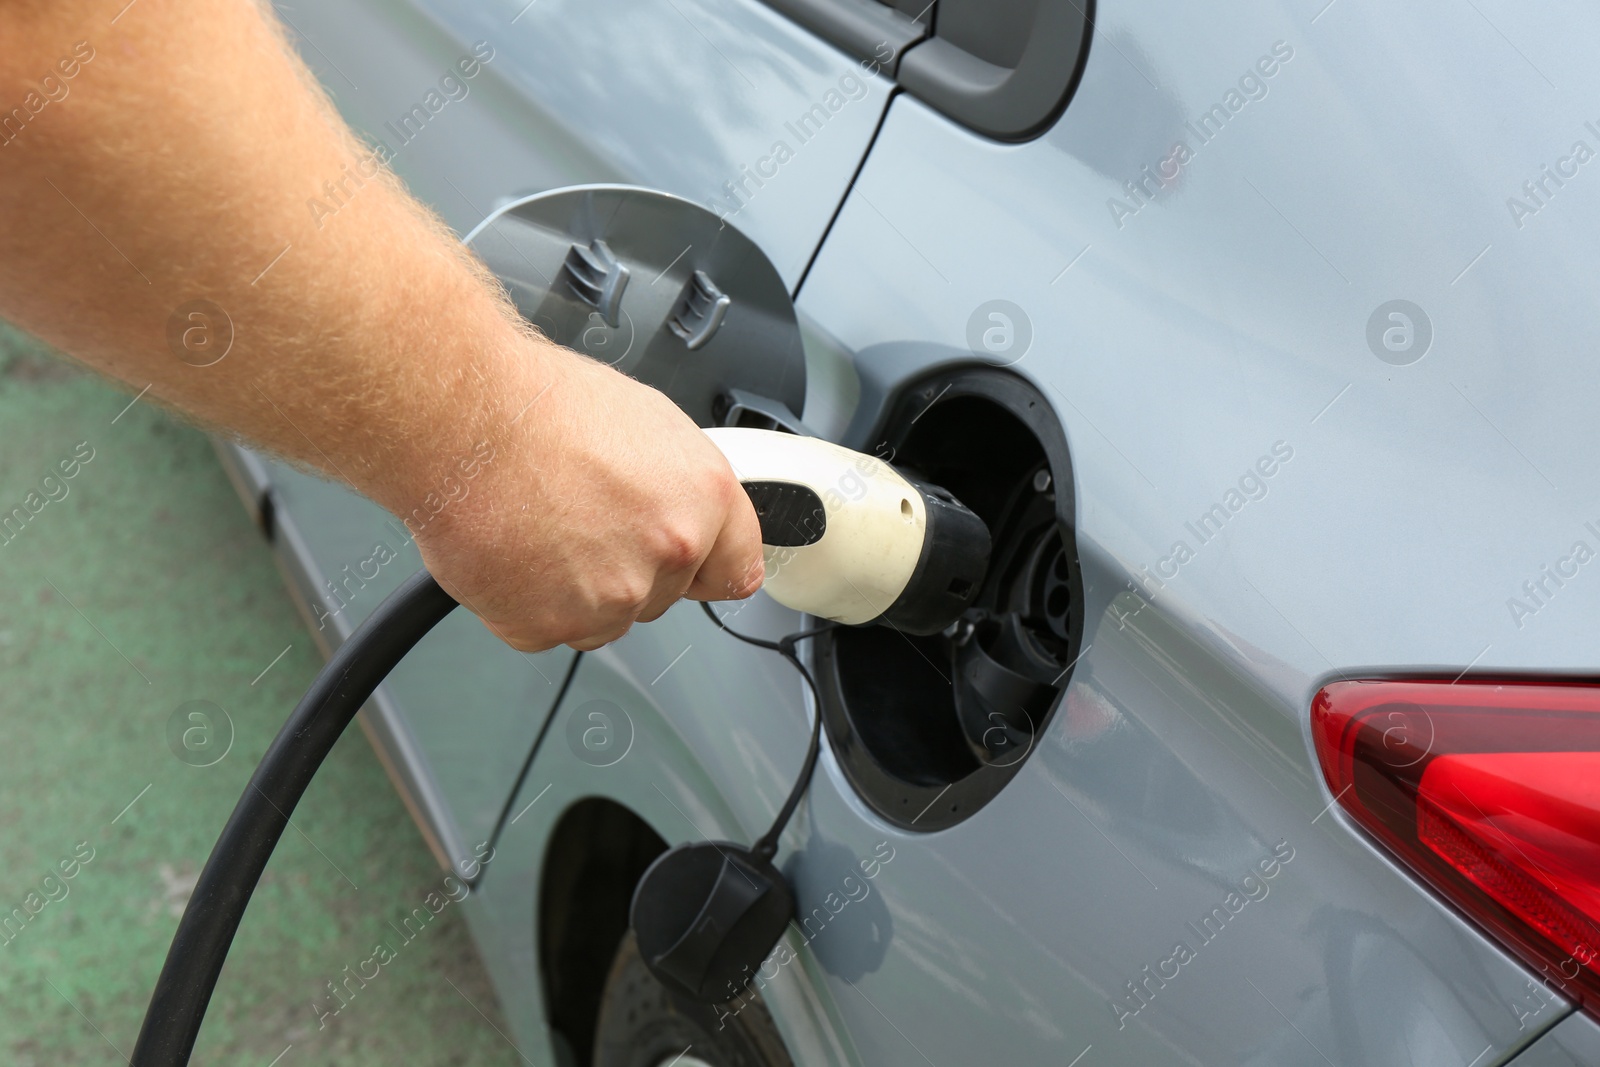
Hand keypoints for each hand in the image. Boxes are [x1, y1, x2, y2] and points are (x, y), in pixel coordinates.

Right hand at [410, 343, 764, 652]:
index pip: (736, 569)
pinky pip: (546, 629)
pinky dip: (526, 602)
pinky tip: (514, 550)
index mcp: (703, 499)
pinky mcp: (548, 625)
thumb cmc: (538, 405)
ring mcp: (611, 598)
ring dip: (577, 589)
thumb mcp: (645, 422)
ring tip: (540, 526)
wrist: (461, 418)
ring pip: (605, 618)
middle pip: (664, 594)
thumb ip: (680, 486)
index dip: (706, 564)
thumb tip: (682, 507)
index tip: (690, 564)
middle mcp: (668, 553)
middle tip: (583, 518)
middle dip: (629, 567)